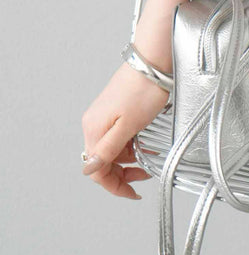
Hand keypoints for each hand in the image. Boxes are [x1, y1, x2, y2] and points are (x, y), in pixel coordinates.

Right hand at [81, 60, 170, 198]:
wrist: (152, 62)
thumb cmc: (143, 89)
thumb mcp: (128, 126)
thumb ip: (109, 150)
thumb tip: (90, 170)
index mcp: (94, 130)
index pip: (97, 170)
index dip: (115, 185)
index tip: (132, 192)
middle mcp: (94, 124)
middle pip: (103, 161)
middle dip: (122, 173)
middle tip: (143, 176)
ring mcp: (103, 116)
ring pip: (112, 149)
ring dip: (128, 159)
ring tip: (148, 159)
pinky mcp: (114, 111)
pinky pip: (117, 136)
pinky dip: (130, 145)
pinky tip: (143, 144)